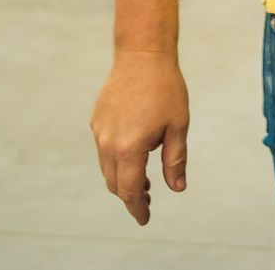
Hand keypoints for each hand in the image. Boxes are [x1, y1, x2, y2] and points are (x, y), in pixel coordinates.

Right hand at [92, 51, 189, 224]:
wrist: (142, 56)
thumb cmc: (166, 90)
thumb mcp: (179, 126)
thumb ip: (175, 160)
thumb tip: (176, 188)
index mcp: (128, 148)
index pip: (130, 190)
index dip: (137, 207)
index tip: (145, 219)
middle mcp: (107, 144)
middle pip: (115, 183)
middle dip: (130, 195)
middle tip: (148, 199)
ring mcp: (98, 132)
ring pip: (107, 167)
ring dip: (123, 178)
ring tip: (144, 180)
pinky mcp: (96, 121)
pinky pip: (104, 149)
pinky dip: (116, 159)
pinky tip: (134, 153)